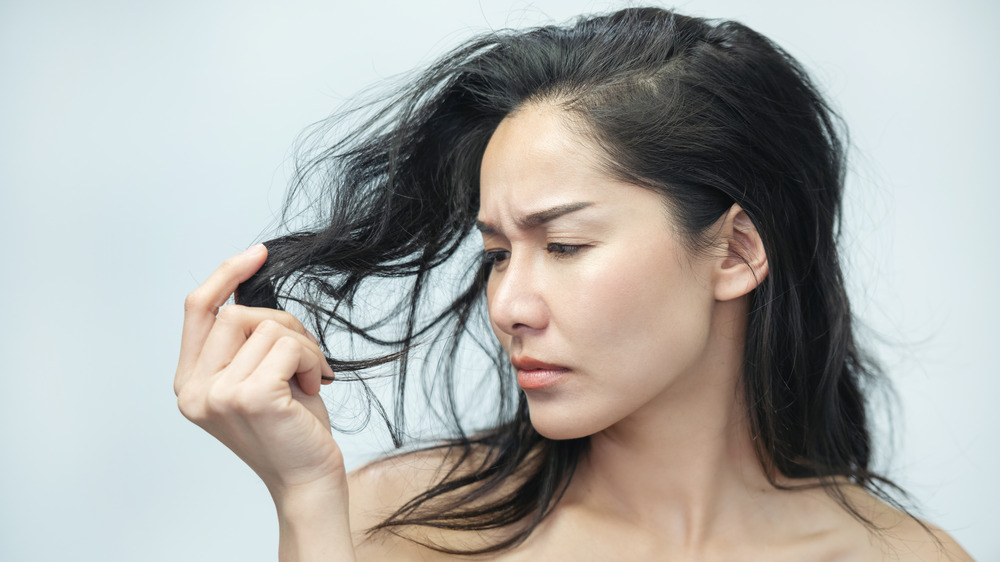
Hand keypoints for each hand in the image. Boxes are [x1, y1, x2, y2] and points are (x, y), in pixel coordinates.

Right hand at [174, 244, 346, 498]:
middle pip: (238, 314)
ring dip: (303, 346)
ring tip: (309, 379)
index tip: (257, 254)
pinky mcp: (250, 396)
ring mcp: (218, 394)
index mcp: (190, 383)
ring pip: (267, 327)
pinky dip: (312, 359)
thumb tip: (248, 285)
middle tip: (306, 358)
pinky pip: (288, 346)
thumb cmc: (290, 428)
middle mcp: (195, 390)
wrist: (308, 478)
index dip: (225, 275)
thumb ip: (245, 340)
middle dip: (284, 324)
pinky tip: (314, 387)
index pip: (197, 310)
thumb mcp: (259, 376)